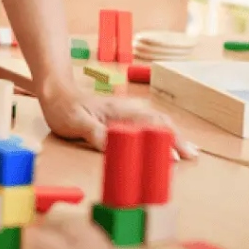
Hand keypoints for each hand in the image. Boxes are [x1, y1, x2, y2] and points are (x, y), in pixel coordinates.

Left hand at [42, 81, 197, 159]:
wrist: (56, 91)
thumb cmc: (64, 107)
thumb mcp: (75, 123)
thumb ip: (95, 133)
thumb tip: (116, 146)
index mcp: (118, 111)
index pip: (148, 125)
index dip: (163, 140)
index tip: (175, 157)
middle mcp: (126, 109)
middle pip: (159, 122)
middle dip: (177, 138)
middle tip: (193, 156)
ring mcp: (125, 111)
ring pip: (156, 121)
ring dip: (173, 135)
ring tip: (189, 150)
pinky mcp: (122, 115)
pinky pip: (148, 122)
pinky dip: (162, 131)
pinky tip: (168, 139)